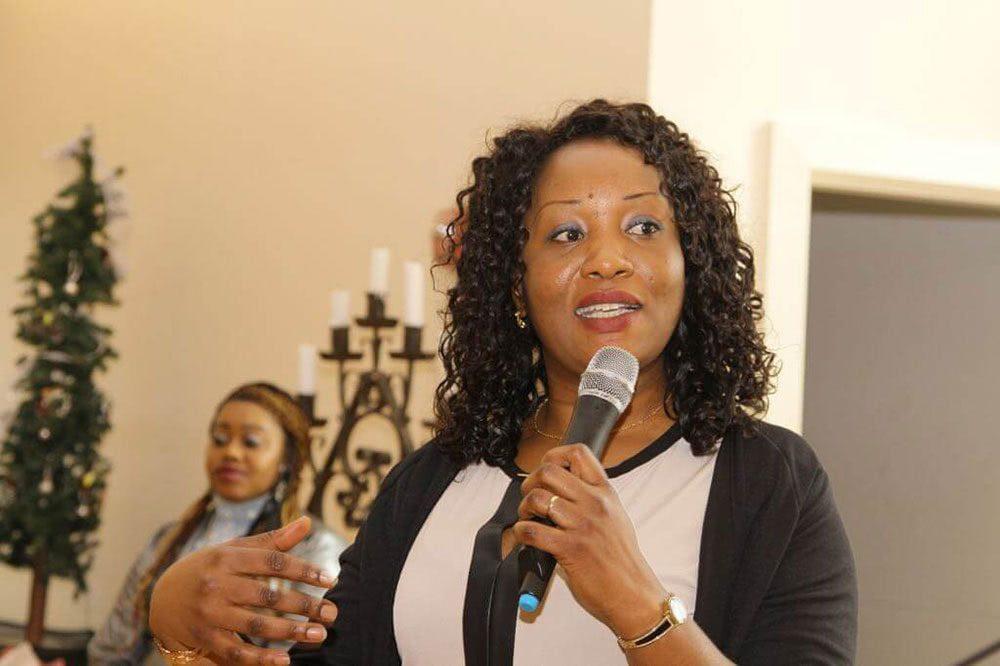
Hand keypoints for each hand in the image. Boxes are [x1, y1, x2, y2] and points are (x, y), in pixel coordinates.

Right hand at [149, 516, 337, 664]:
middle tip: (333, 613)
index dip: (303, 570)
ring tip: (318, 634)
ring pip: (256, 625)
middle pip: (269, 596)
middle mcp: (218, 584)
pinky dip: (261, 658)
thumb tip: (306, 522)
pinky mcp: (205, 637)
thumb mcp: (234, 549)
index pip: (273, 562)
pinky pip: (236, 651)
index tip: (329, 580)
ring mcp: (210, 613)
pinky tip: (285, 660)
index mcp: (228, 557)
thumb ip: (272, 541)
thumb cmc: (208, 569)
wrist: (161, 598)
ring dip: (291, 632)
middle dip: (304, 605)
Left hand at [513, 444, 665, 637]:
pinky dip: (522, 533)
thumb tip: (559, 492)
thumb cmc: (622, 561)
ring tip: (528, 519)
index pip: (579, 453)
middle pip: (549, 471)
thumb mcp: (615, 518)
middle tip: (530, 498)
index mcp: (606, 493)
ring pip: (537, 498)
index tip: (544, 472)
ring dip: (524, 508)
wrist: (634, 595)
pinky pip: (533, 531)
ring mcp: (582, 525)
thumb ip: (592, 501)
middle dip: (531, 482)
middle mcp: (595, 503)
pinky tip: (527, 538)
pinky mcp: (570, 549)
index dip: (554, 456)